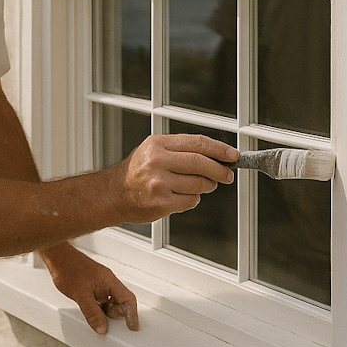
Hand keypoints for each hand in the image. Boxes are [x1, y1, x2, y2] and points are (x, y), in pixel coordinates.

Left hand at [39, 243, 138, 334]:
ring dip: (106, 311)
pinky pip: (101, 299)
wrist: (57, 257)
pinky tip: (90, 310)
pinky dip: (99, 307)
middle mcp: (107, 282)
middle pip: (121, 301)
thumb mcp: (81, 295)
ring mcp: (99, 283)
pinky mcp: (92, 285)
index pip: (128, 299)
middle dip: (116, 314)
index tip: (132, 327)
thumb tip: (101, 328)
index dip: (132, 314)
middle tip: (108, 323)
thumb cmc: (68, 268)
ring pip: (110, 301)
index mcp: (109, 281)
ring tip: (96, 317)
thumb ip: (92, 312)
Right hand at [110, 134, 236, 223]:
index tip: (232, 155)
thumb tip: (216, 155)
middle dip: (220, 170)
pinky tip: (179, 196)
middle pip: (201, 163)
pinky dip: (192, 199)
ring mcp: (159, 183)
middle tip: (227, 175)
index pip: (197, 143)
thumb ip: (181, 150)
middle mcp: (157, 161)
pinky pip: (191, 201)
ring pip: (199, 184)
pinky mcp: (161, 203)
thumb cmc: (136, 172)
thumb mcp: (154, 150)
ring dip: (204, 186)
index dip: (219, 149)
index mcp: (157, 144)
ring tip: (194, 186)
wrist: (114, 194)